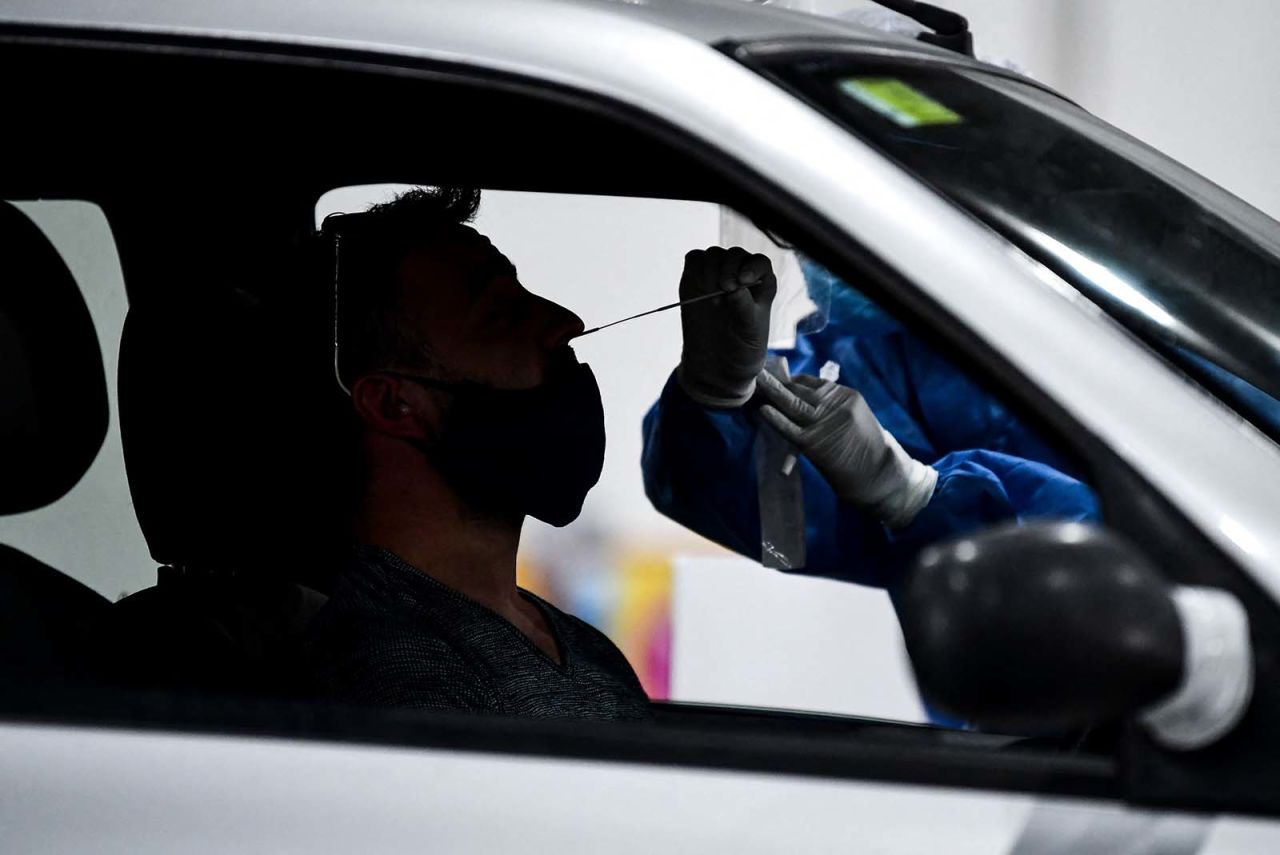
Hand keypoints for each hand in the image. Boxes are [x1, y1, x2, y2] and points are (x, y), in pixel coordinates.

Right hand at [677, 246, 777, 407]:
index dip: (751, 267)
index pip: (760, 262)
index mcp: (762, 283)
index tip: (742, 282)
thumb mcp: (749, 331)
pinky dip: (695, 267)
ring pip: (713, 255)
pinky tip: (698, 288)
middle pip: (734, 255)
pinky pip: (694, 259)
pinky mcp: (696, 278)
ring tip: (711, 297)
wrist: (717, 363)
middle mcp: (740, 273)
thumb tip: (735, 287)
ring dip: (711, 270)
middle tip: (724, 291)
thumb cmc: (742, 347)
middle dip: (728, 270)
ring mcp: (717, 274)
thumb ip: (744, 307)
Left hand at [757, 372, 936, 527]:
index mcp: (847, 396)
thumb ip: (834, 408)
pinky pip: (788, 428)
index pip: (813, 383)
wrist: (881, 475)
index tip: (780, 379)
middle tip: (760, 372)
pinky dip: (774, 419)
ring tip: (756, 379)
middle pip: (800, 389)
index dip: (793, 381)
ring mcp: (824, 424)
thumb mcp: (857, 419)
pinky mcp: (813, 443)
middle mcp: (835, 406)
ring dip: (771, 391)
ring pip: (792, 403)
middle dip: (779, 382)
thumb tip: (808, 401)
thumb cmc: (869, 450)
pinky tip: (762, 410)